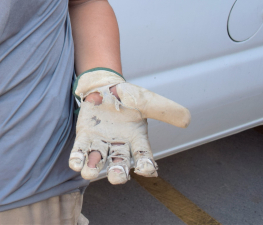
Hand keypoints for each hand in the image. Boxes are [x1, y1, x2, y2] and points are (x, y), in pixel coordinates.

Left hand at [69, 69, 189, 183]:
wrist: (104, 86)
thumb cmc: (128, 96)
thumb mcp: (147, 100)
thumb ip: (165, 110)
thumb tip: (187, 120)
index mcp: (137, 140)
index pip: (144, 157)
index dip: (146, 165)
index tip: (147, 169)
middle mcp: (119, 146)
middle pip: (120, 165)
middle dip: (118, 173)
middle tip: (116, 177)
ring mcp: (101, 143)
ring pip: (98, 160)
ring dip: (93, 168)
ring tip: (89, 173)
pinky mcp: (85, 137)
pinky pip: (81, 151)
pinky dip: (78, 158)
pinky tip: (75, 164)